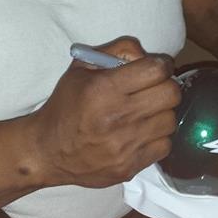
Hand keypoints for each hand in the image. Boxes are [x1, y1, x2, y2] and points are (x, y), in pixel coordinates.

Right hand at [32, 36, 180, 187]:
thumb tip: (146, 55)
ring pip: (170, 120)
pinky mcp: (129, 166)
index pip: (156, 69)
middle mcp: (117, 117)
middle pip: (171, 94)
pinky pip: (164, 146)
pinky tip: (142, 133)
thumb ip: (116, 50)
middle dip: (165, 87)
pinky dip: (157, 138)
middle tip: (154, 89)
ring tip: (145, 113)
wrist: (47, 151)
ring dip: (161, 113)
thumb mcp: (81, 68)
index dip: (161, 65)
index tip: (157, 68)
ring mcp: (125, 145)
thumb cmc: (65, 106)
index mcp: (104, 89)